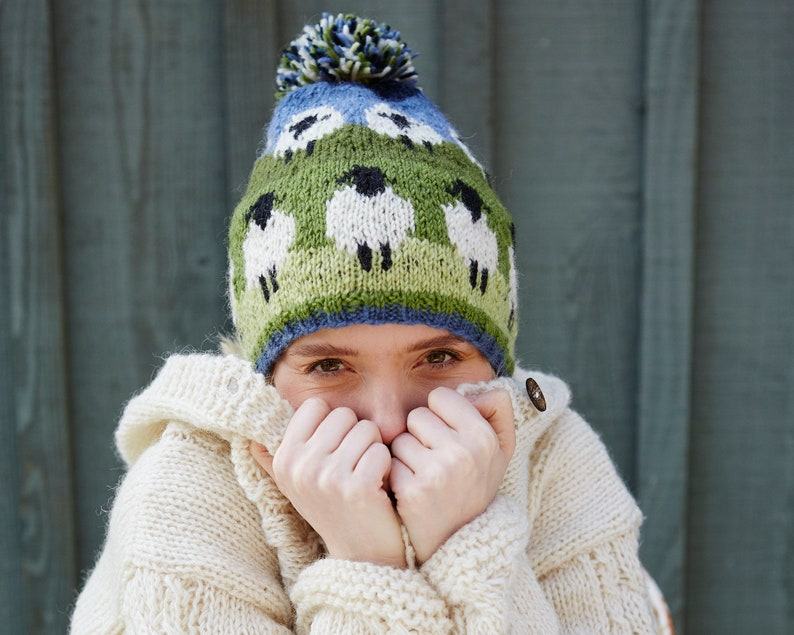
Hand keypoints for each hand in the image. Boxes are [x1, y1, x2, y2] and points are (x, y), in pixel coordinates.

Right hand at [250, 396, 406, 567]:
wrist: (360, 553)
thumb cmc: (331, 507)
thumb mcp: (296, 484)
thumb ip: (274, 460)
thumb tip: (249, 438)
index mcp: (283, 459)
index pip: (315, 406)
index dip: (332, 422)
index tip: (334, 450)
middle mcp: (300, 467)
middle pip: (344, 415)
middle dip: (356, 435)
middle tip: (353, 466)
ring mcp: (328, 479)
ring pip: (366, 429)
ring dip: (373, 450)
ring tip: (364, 476)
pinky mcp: (358, 489)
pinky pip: (380, 451)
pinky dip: (386, 466)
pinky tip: (378, 487)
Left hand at [388, 386, 515, 564]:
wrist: (459, 541)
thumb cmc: (474, 484)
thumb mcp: (498, 449)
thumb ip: (497, 411)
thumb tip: (482, 388)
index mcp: (484, 436)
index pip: (440, 396)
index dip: (440, 415)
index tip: (448, 437)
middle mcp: (463, 453)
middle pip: (417, 416)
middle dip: (421, 435)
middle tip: (435, 461)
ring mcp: (437, 473)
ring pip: (400, 438)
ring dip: (406, 455)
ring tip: (424, 476)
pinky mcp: (412, 491)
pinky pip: (388, 462)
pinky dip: (395, 475)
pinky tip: (411, 492)